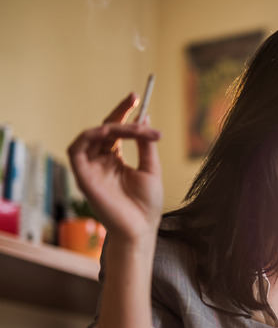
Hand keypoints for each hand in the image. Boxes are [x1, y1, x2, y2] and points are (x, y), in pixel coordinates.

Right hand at [67, 93, 162, 244]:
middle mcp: (101, 161)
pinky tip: (108, 132)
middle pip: (105, 129)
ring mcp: (91, 168)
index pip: (116, 131)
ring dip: (113, 126)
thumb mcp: (151, 168)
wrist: (141, 228)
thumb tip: (145, 118)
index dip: (124, 113)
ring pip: (93, 136)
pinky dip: (89, 136)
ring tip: (133, 128)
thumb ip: (146, 144)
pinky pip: (77, 150)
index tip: (137, 99)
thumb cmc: (147, 204)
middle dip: (119, 112)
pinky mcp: (83, 176)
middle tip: (135, 100)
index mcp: (116, 160)